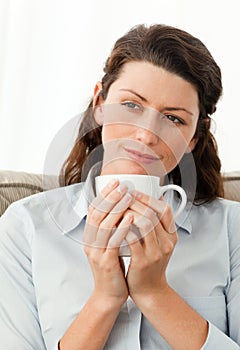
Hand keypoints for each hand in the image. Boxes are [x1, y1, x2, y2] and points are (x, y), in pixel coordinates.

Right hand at [83, 179, 132, 305]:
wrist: (110, 293)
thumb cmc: (113, 267)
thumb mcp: (110, 244)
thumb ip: (113, 228)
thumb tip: (124, 207)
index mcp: (91, 236)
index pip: (94, 210)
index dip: (103, 194)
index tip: (114, 182)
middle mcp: (91, 242)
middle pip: (97, 214)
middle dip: (110, 197)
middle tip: (122, 185)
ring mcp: (96, 252)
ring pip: (104, 225)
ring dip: (116, 208)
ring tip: (128, 196)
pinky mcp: (105, 262)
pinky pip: (112, 242)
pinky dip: (121, 228)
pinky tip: (130, 217)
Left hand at [125, 191, 177, 303]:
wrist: (149, 290)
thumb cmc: (150, 264)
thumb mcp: (159, 243)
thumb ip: (156, 225)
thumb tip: (150, 201)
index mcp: (171, 236)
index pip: (165, 209)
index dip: (149, 198)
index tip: (134, 193)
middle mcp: (167, 242)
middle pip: (153, 213)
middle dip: (136, 202)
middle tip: (123, 197)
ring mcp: (156, 252)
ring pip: (145, 223)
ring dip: (130, 212)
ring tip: (118, 208)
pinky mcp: (143, 261)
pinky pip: (133, 239)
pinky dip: (123, 228)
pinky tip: (115, 224)